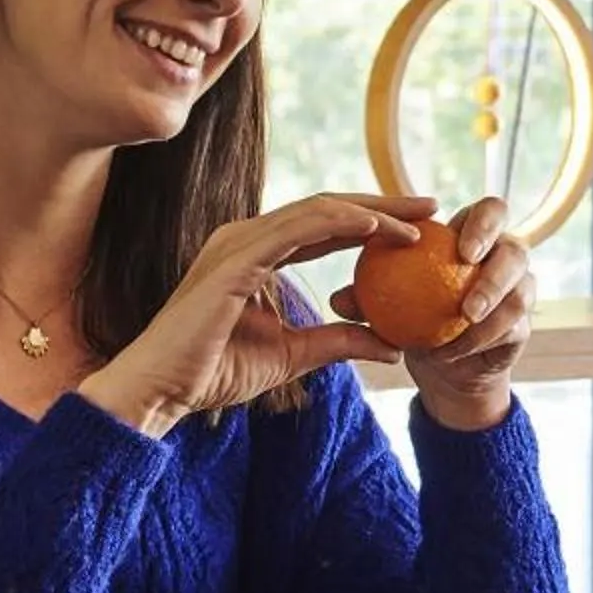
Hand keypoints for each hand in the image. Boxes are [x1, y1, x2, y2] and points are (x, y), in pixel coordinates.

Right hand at [79, 193, 426, 434]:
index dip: (372, 221)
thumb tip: (392, 345)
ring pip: (317, 211)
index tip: (419, 227)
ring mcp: (238, 243)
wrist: (161, 390)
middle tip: (431, 205)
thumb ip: (339, 342)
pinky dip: (339, 222)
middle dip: (382, 203)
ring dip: (372, 210)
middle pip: (327, 209)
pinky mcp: (235, 259)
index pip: (324, 227)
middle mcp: (246, 238)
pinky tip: (377, 226)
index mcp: (256, 254)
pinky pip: (296, 229)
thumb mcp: (294, 355)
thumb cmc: (214, 373)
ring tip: (418, 216)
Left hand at [328, 195, 531, 431]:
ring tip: (464, 317)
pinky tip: (456, 348)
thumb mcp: (384, 306)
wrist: (443, 365)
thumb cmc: (411, 319)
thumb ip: (367, 298)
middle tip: (468, 270)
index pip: (491, 213)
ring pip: (522, 289)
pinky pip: (513, 327)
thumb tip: (338, 299)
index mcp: (475, 238)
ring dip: (492, 300)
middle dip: (495, 255)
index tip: (460, 246)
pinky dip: (483, 337)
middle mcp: (505, 260)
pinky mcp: (523, 328)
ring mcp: (519, 293)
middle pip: (518, 245)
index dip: (482, 222)